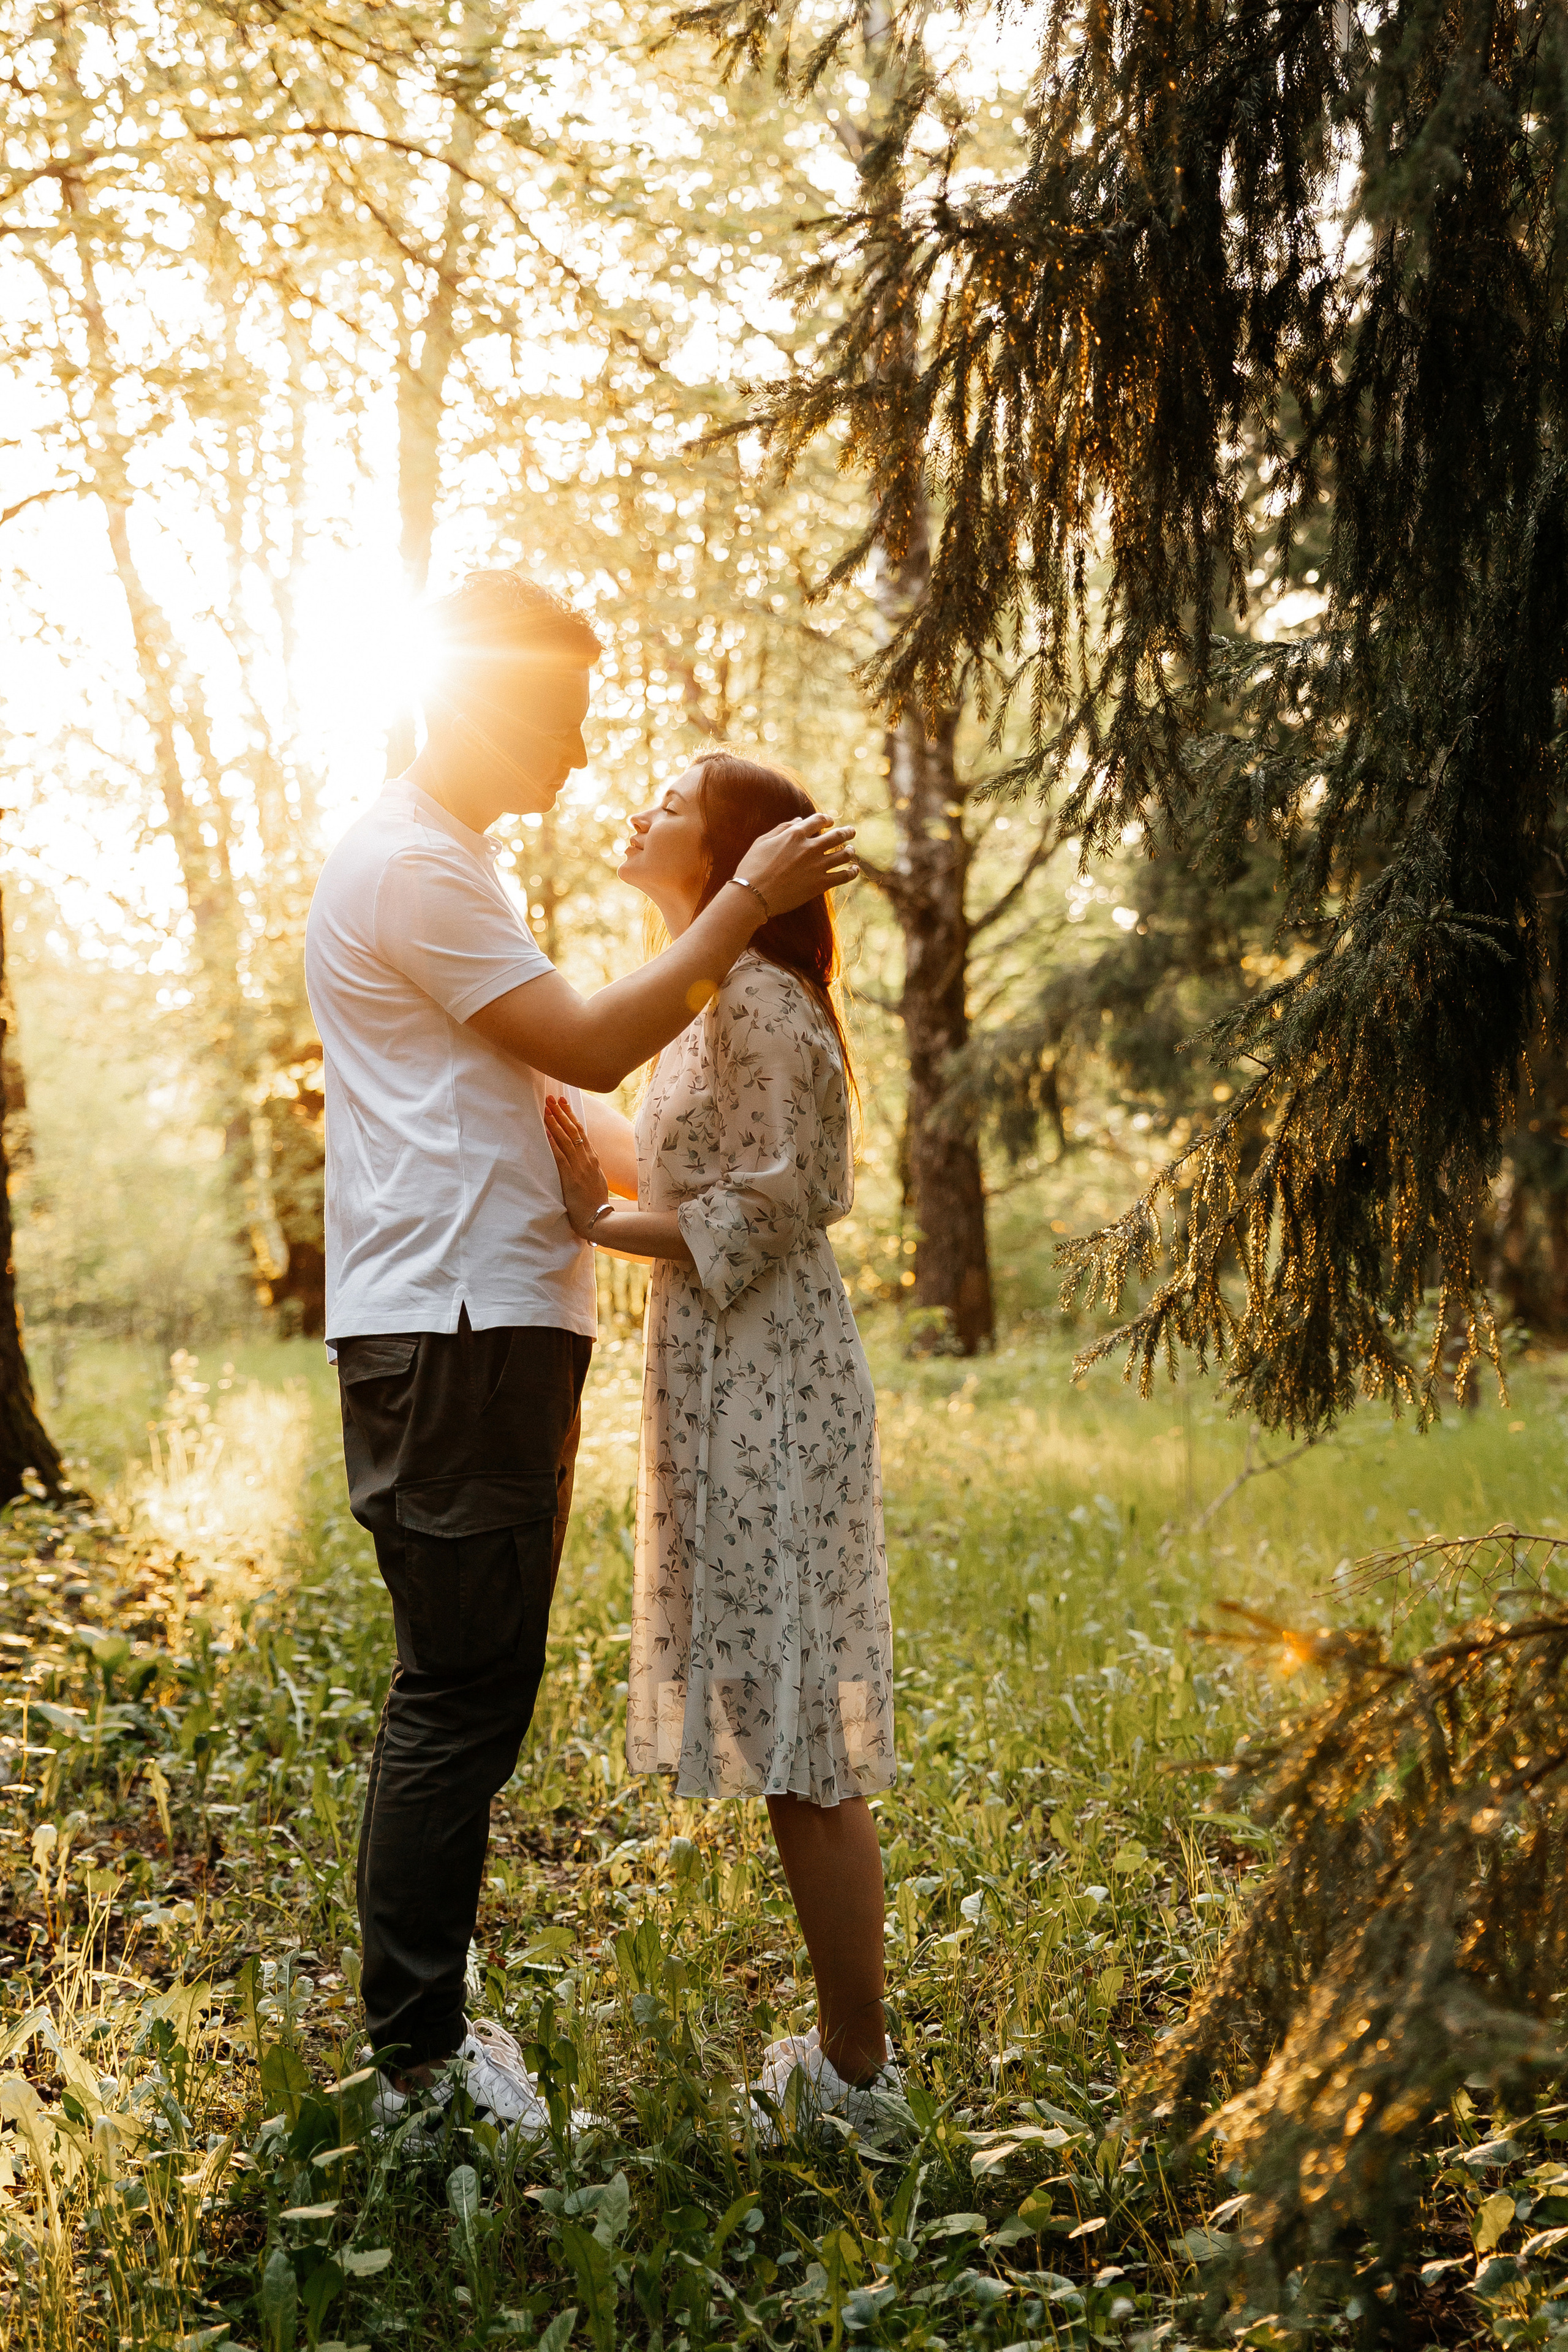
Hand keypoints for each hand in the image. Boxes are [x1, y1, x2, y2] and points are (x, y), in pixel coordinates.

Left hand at [544, 1095, 610, 1236]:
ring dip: (555, 1123)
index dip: (571, 1116)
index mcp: (593, 1159)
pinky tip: (545, 1132)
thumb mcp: (596, 1181)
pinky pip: (560, 1157)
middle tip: (551, 1098)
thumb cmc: (596, 1204)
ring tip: (545, 1109)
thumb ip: (589, 1168)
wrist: (600, 1220)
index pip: (581, 1132)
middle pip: (573, 1131)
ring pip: (566, 1140)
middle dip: (561, 1113)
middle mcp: (588, 1159)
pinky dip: (552, 1143)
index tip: (563, 1103)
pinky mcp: (571, 1178)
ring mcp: (580, 1168)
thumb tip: (584, 1160)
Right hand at [736, 813, 857, 918]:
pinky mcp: (820, 884)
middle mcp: (810, 847)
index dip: (827, 819)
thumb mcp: (763, 841)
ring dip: (850, 851)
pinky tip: (855, 870)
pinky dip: (852, 872)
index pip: (818, 820)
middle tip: (852, 831)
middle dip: (846, 832)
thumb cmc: (752, 867)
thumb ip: (782, 828)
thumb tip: (799, 819)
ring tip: (852, 850)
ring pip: (843, 855)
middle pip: (836, 836)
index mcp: (795, 834)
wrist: (753, 894)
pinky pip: (843, 876)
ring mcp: (817, 866)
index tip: (831, 821)